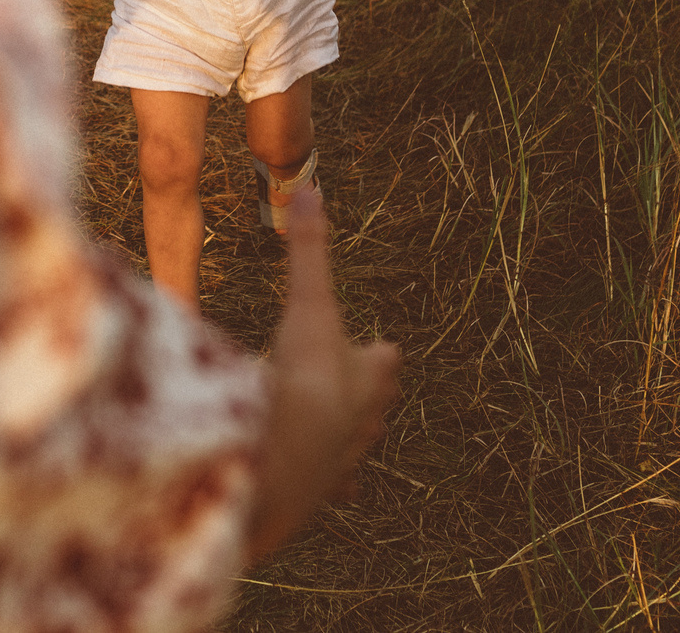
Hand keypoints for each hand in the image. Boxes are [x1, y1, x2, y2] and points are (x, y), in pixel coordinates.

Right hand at [243, 189, 401, 558]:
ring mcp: (349, 457)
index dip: (379, 354)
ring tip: (337, 438)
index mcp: (371, 375)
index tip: (381, 348)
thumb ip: (307, 248)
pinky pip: (332, 486)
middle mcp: (368, 419)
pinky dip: (326, 482)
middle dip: (366, 398)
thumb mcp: (308, 302)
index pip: (384, 360)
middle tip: (355, 389)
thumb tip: (310, 189)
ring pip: (356, 448)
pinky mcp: (325, 489)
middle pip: (375, 406)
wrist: (294, 450)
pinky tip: (319, 487)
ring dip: (347, 440)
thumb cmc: (307, 371)